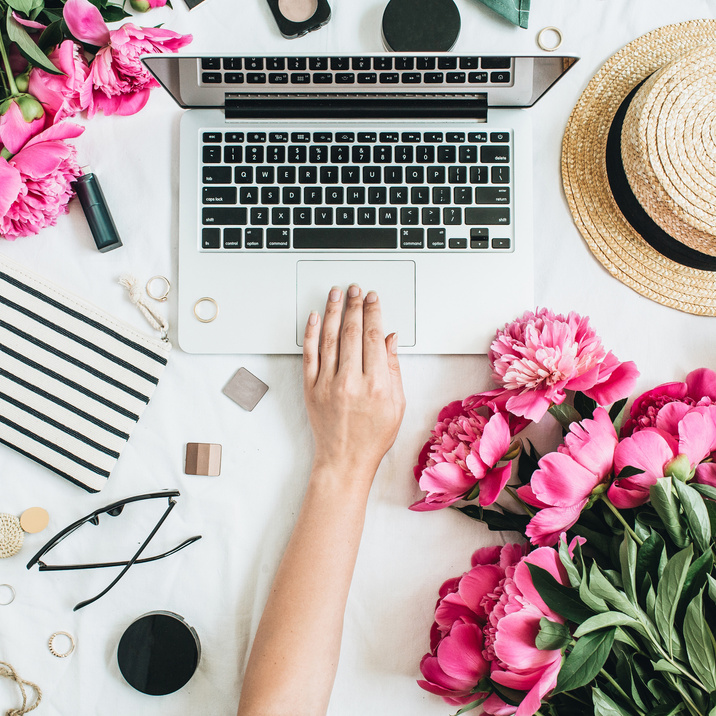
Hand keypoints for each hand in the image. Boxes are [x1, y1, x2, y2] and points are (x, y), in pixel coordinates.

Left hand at [303, 284, 405, 484]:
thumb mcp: (397, 405)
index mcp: (376, 385)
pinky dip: (310, 333)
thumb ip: (393, 369)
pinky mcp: (311, 389)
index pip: (374, 337)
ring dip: (332, 311)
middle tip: (355, 290)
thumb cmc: (373, 437)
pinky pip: (309, 355)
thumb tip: (391, 339)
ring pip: (329, 338)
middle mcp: (350, 381)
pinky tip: (314, 317)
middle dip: (354, 305)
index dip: (373, 313)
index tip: (373, 299)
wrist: (345, 460)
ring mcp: (328, 384)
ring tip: (335, 294)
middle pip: (351, 332)